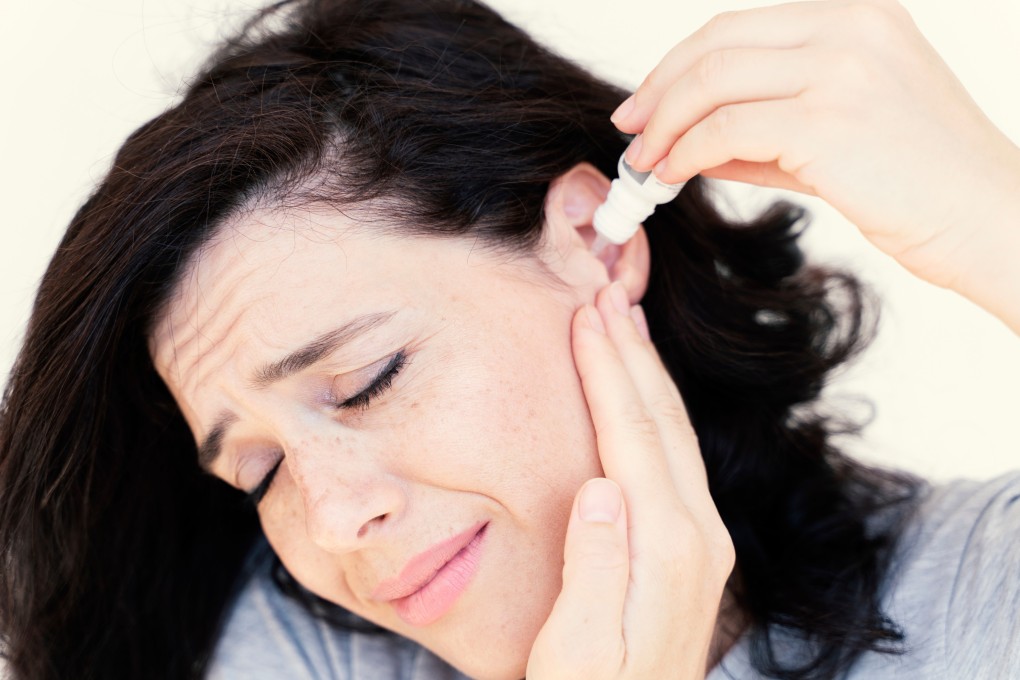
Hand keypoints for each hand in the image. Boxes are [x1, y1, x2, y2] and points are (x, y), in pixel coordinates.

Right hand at [526, 282, 735, 678]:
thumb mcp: (577, 648)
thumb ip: (596, 565)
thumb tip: (600, 487)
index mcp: (665, 548)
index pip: (633, 438)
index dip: (607, 373)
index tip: (585, 317)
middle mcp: (696, 533)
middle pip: (662, 420)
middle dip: (632, 353)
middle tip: (605, 294)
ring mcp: (703, 537)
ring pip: (675, 432)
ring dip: (649, 372)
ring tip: (624, 321)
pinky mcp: (694, 544)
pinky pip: (678, 456)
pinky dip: (658, 410)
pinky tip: (643, 392)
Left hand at [612, 0, 1019, 304]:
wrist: (991, 219)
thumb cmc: (922, 183)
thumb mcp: (843, 130)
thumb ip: (767, 127)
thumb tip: (692, 141)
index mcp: (855, 15)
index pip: (738, 26)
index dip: (679, 64)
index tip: (646, 103)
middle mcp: (848, 26)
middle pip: (716, 42)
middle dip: (658, 89)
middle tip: (631, 130)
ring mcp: (840, 68)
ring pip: (712, 81)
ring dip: (664, 125)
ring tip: (643, 163)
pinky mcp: (828, 120)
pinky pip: (724, 128)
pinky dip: (684, 153)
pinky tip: (672, 175)